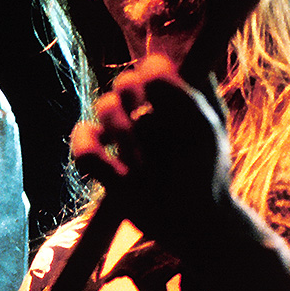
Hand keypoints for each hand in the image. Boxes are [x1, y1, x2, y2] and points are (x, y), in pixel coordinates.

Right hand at [70, 54, 231, 251]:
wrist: (191, 224)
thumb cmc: (207, 174)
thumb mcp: (205, 133)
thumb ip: (183, 97)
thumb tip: (150, 66)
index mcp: (175, 95)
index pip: (153, 66)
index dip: (152, 77)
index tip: (159, 95)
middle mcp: (146, 107)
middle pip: (124, 83)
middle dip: (136, 107)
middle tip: (149, 133)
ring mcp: (120, 131)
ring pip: (104, 108)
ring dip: (124, 138)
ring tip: (144, 168)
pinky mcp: (100, 157)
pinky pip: (82, 143)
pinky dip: (92, 154)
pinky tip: (117, 177)